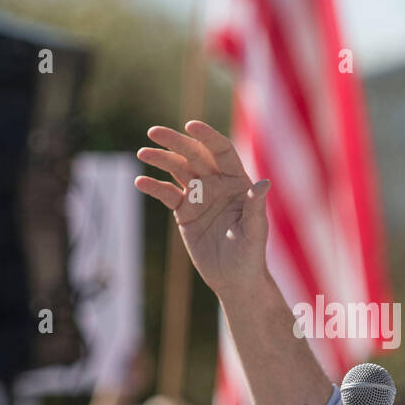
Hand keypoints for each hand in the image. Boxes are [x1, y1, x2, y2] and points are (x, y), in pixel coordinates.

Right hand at [135, 121, 270, 295]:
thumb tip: (264, 183)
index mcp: (237, 182)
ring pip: (178, 171)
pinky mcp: (184, 212)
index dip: (207, 137)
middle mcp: (217, 184)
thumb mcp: (254, 231)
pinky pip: (167, 194)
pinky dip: (154, 187)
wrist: (234, 279)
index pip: (222, 151)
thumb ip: (255, 206)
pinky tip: (140, 182)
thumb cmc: (250, 255)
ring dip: (161, 160)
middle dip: (175, 142)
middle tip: (154, 132)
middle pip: (194, 156)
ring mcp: (199, 196)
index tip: (190, 125)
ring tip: (143, 153)